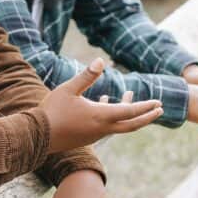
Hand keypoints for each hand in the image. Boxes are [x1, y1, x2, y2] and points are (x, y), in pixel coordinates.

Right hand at [41, 58, 162, 152]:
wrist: (36, 137)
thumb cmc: (52, 111)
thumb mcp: (68, 89)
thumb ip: (87, 76)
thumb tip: (101, 61)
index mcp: (100, 116)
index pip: (130, 111)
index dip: (145, 106)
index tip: (158, 102)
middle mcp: (101, 128)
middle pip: (131, 125)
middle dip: (147, 117)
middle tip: (160, 110)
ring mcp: (94, 135)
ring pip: (118, 124)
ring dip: (128, 113)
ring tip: (130, 97)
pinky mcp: (86, 137)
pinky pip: (106, 126)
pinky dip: (112, 115)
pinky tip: (103, 101)